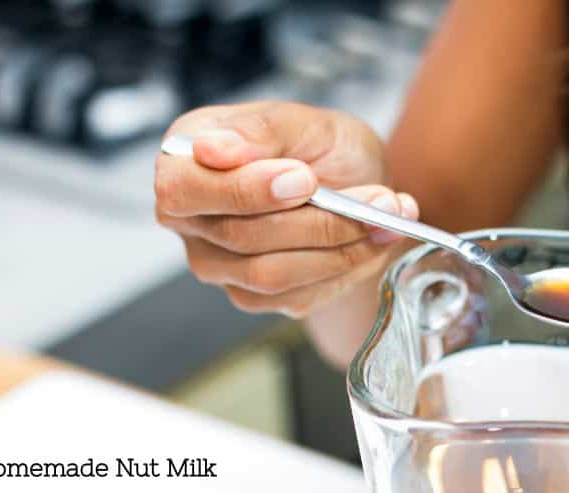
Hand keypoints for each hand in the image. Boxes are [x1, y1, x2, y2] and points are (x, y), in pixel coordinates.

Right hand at [154, 101, 418, 317]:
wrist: (356, 188)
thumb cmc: (320, 147)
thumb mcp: (303, 120)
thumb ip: (259, 130)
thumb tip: (210, 149)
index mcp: (184, 156)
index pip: (181, 188)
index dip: (243, 190)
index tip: (304, 179)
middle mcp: (190, 216)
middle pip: (237, 235)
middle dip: (317, 219)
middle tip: (377, 198)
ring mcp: (217, 262)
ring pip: (269, 273)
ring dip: (339, 246)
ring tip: (387, 214)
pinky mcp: (252, 295)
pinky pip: (295, 295)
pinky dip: (345, 268)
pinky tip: (374, 239)